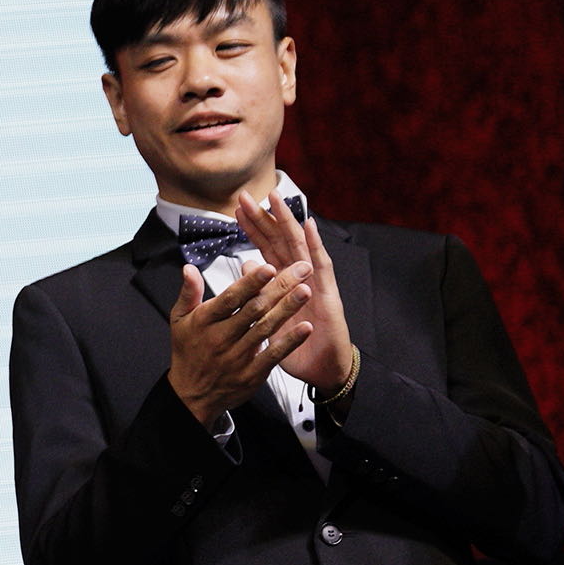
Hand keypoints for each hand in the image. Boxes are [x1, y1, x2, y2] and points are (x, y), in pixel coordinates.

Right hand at [166, 258, 313, 426]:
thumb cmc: (188, 352)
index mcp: (205, 321)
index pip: (230, 298)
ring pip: (266, 328)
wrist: (191, 395)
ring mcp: (237, 357)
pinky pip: (273, 355)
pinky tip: (305, 328)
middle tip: (302, 269)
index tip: (269, 267)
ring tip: (306, 290)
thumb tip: (189, 267)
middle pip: (254, 309)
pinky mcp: (251, 374)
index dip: (250, 282)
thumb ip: (188, 293)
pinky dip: (290, 341)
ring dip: (288, 309)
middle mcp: (221, 338)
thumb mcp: (179, 320)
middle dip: (280, 287)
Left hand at [236, 192, 352, 391]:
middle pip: (279, 240)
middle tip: (245, 195)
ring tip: (275, 199)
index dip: (252, 229)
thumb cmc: (296, 343)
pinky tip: (308, 225)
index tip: (236, 209)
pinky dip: (314, 245)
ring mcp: (314, 282)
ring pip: (298, 246)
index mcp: (282, 282)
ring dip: (287, 222)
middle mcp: (299, 276)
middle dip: (264, 217)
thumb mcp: (268, 316)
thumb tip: (245, 264)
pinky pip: (321, 265)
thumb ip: (257, 290)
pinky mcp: (327, 294)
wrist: (322, 369)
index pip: (265, 248)